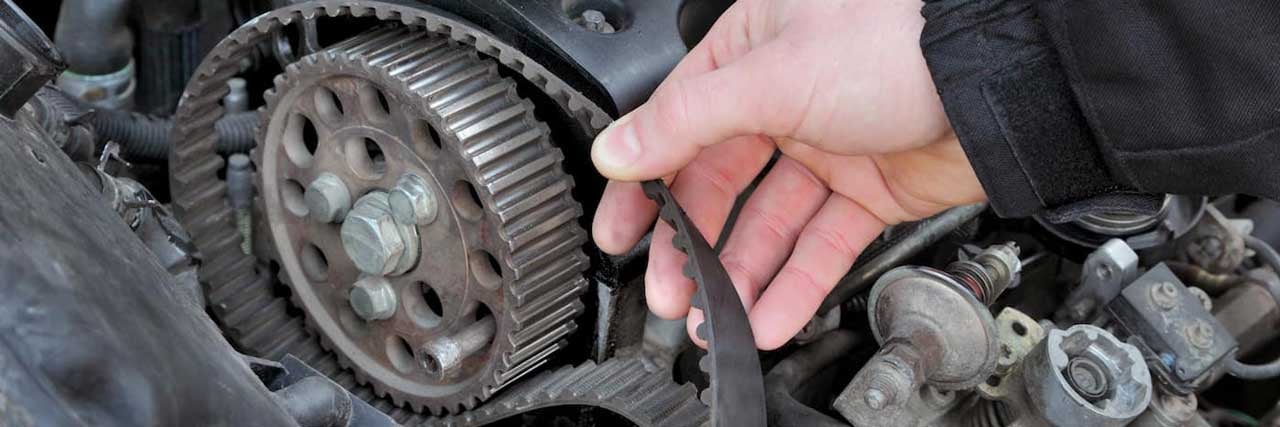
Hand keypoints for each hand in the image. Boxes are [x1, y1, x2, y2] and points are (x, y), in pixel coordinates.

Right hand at [590, 0, 985, 348]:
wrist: (1000, 82)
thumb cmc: (899, 43)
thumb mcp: (773, 75)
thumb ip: (687, 120)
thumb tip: (618, 149)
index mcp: (751, 50)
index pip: (676, 124)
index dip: (644, 182)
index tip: (620, 230)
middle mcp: (784, 97)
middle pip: (720, 184)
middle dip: (693, 245)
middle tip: (671, 292)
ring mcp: (827, 145)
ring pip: (769, 223)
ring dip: (742, 275)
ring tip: (719, 317)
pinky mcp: (868, 189)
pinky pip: (820, 243)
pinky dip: (796, 282)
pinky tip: (771, 315)